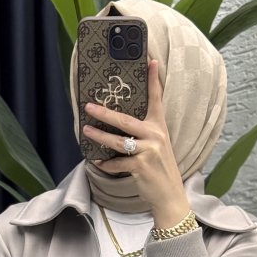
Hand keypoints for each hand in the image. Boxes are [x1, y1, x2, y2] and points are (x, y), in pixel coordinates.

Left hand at [82, 58, 190, 227]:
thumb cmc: (160, 169)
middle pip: (125, 120)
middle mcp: (155, 136)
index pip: (156, 99)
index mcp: (159, 127)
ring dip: (99, 137)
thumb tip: (120, 125)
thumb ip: (144, 133)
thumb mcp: (158, 146)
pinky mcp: (141, 166)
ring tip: (86, 132)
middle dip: (104, 113)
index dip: (153, 79)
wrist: (170, 195)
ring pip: (117, 141)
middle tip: (89, 107)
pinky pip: (117, 163)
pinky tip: (98, 162)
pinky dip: (106, 165)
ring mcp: (148, 151)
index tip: (150, 60)